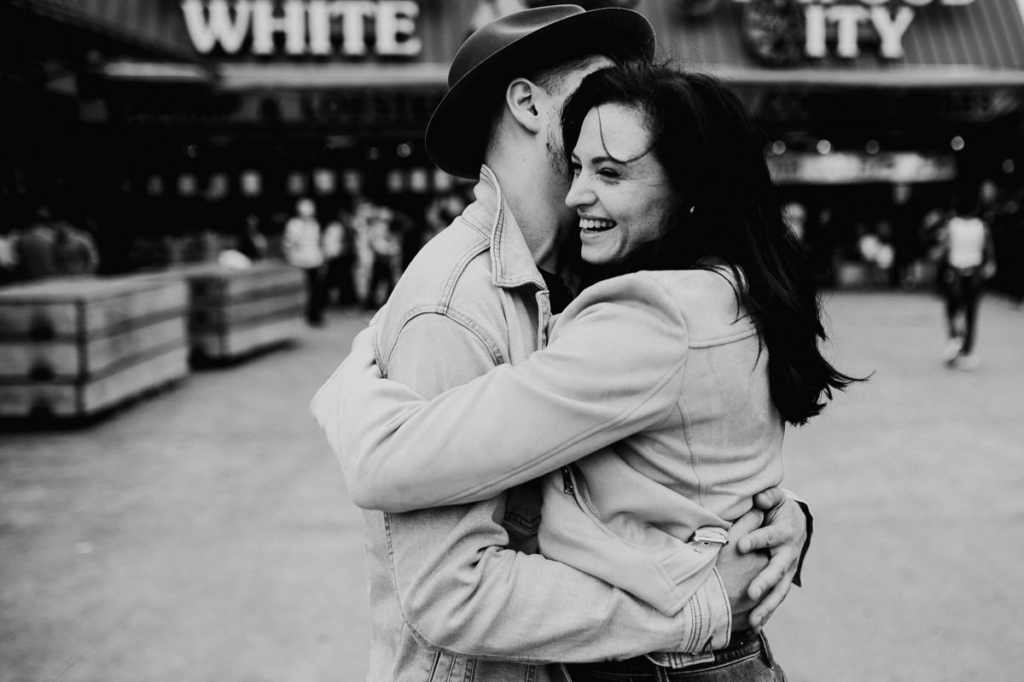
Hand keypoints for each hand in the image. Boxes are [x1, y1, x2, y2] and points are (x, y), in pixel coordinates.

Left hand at [736, 487, 808, 631]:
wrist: (796, 524)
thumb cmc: (777, 509)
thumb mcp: (775, 498)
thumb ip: (768, 496)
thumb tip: (760, 499)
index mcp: (784, 532)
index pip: (770, 536)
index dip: (757, 540)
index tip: (741, 545)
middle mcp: (788, 554)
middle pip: (777, 570)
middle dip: (765, 582)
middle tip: (752, 593)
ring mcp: (787, 571)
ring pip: (779, 591)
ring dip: (766, 606)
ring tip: (753, 621)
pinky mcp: (782, 582)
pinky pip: (775, 599)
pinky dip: (766, 613)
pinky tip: (753, 627)